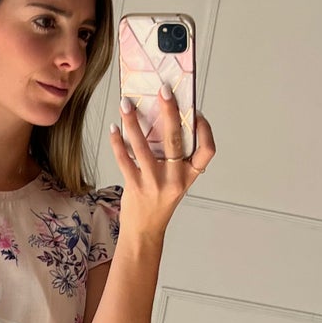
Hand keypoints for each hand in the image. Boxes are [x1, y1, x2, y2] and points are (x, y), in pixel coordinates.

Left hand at [108, 91, 215, 239]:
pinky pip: (124, 158)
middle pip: (175, 140)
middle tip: (163, 91)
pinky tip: (113, 128)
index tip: (196, 112)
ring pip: (143, 146)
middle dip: (169, 111)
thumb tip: (163, 120)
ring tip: (126, 104)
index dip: (205, 130)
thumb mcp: (175, 181)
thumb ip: (174, 157)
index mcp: (189, 176)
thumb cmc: (159, 202)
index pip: (207, 152)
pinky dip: (117, 141)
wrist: (144, 231)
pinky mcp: (135, 186)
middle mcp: (174, 179)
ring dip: (133, 122)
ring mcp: (154, 183)